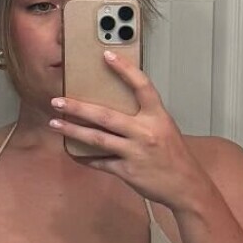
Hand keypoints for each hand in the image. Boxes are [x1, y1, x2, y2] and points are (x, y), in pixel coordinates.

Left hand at [50, 53, 210, 211]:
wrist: (187, 187)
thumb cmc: (175, 157)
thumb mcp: (166, 128)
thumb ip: (145, 117)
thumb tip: (117, 107)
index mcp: (158, 117)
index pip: (142, 86)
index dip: (125, 69)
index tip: (107, 55)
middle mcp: (145, 132)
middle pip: (105, 115)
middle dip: (78, 107)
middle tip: (58, 100)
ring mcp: (135, 152)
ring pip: (97, 138)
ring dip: (72, 130)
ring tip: (55, 123)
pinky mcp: (127, 171)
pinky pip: (100, 162)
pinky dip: (85, 157)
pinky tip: (72, 152)